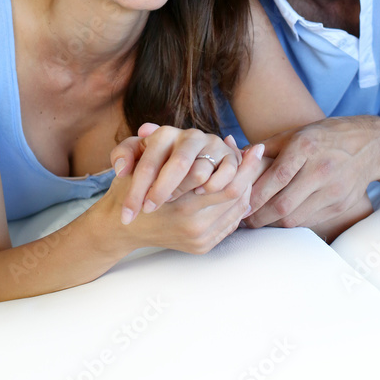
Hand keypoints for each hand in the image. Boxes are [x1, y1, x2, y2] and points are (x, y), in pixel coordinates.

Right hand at [110, 123, 262, 224]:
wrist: (120, 226)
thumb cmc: (131, 186)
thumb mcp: (142, 159)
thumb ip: (167, 141)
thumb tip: (201, 133)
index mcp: (182, 204)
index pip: (229, 185)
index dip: (245, 165)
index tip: (256, 146)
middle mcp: (194, 226)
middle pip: (238, 197)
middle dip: (250, 173)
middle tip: (259, 153)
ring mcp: (200, 239)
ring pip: (237, 210)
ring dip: (246, 188)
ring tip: (249, 168)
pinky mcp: (202, 247)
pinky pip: (230, 223)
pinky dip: (237, 205)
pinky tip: (239, 188)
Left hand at [243, 116, 378, 231]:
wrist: (369, 146)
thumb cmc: (325, 136)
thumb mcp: (296, 133)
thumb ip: (267, 147)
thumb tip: (238, 157)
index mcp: (306, 146)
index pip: (277, 177)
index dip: (256, 195)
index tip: (240, 204)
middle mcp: (322, 169)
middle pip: (284, 203)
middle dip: (259, 216)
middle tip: (243, 219)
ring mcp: (334, 189)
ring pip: (295, 217)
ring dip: (273, 222)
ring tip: (257, 220)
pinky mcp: (342, 205)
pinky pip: (309, 220)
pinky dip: (292, 221)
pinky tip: (280, 218)